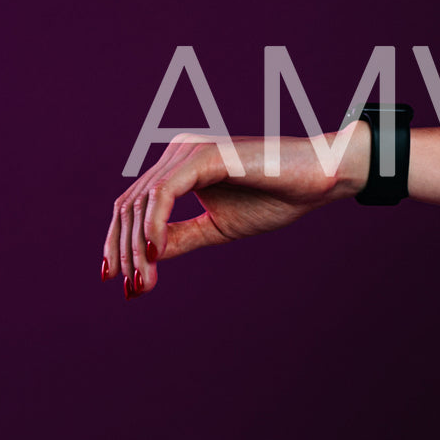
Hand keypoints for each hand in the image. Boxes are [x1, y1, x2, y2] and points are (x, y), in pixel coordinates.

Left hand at [102, 131, 360, 297]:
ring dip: (137, 247)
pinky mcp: (203, 156)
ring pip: (142, 202)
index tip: (122, 283)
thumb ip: (180, 238)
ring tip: (143, 281)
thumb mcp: (218, 227)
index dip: (120, 244)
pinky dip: (155, 227)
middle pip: (129, 205)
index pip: (134, 206)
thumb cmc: (276, 198)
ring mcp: (188, 151)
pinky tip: (155, 256)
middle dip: (124, 250)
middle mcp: (177, 152)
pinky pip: (164, 195)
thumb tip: (143, 260)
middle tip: (131, 289)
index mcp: (179, 165)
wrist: (319, 180)